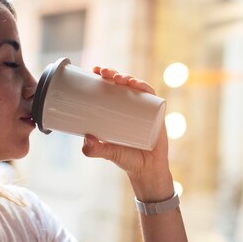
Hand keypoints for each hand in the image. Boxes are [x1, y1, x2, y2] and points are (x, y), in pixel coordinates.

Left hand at [81, 67, 173, 201]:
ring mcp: (145, 109)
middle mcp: (132, 107)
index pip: (110, 89)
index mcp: (118, 111)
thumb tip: (85, 139)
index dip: (103, 77)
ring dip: (128, 78)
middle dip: (113, 74)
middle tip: (102, 73)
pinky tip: (136, 84)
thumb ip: (95, 149)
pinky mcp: (156, 114)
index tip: (94, 71)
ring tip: (118, 79)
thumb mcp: (107, 152)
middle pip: (123, 84)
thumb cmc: (126, 159)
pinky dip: (145, 88)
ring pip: (136, 87)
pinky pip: (152, 96)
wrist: (147, 170)